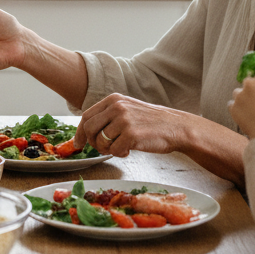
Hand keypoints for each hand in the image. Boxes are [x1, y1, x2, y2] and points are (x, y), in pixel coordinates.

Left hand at [76, 93, 193, 157]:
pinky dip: (119, 154)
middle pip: (89, 129)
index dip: (79, 132)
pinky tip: (129, 150)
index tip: (78, 143)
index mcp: (113, 99)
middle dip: (93, 143)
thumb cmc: (151, 122)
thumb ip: (109, 116)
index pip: (86, 116)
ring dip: (107, 149)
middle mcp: (116, 107)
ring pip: (100, 141)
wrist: (176, 127)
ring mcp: (124, 120)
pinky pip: (113, 150)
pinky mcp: (131, 134)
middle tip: (103, 148)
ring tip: (120, 148)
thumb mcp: (128, 109)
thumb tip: (86, 132)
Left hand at [229, 71, 254, 138]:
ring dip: (242, 98)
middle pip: (248, 82)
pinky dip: (237, 109)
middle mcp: (250, 84)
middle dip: (251, 89)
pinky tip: (245, 116)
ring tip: (251, 110)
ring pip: (238, 93)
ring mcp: (239, 95)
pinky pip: (232, 105)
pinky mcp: (233, 106)